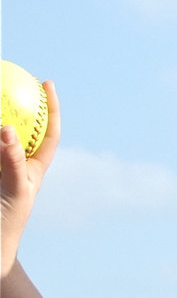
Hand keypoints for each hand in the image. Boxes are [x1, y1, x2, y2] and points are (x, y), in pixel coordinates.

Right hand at [1, 78, 59, 276]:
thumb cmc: (5, 220)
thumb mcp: (14, 189)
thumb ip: (11, 161)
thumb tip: (8, 128)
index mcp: (33, 166)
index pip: (47, 131)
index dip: (50, 107)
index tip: (47, 82)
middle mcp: (14, 161)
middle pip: (19, 125)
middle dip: (15, 102)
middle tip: (10, 76)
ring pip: (2, 135)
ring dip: (1, 118)